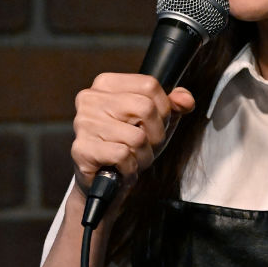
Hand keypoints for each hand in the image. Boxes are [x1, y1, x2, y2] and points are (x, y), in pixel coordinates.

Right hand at [71, 72, 194, 200]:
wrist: (104, 182)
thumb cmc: (127, 146)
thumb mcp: (155, 122)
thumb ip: (173, 106)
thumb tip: (185, 99)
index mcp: (106, 84)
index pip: (149, 85)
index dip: (163, 109)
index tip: (156, 124)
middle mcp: (90, 98)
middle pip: (145, 108)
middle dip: (156, 135)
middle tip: (146, 145)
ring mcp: (83, 123)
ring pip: (137, 136)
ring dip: (143, 155)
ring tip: (133, 158)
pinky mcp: (82, 149)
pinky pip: (123, 155)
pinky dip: (130, 167)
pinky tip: (122, 167)